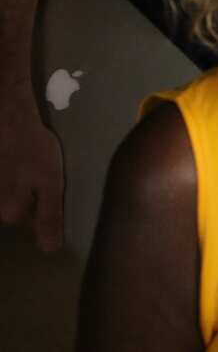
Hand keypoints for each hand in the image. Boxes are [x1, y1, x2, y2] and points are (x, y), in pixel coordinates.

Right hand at [0, 92, 64, 250]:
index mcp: (11, 212)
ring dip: (25, 187)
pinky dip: (16, 177)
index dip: (49, 210)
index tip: (56, 193)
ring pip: (13, 197)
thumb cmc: (34, 151)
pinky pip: (8, 184)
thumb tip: (49, 251)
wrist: (10, 120)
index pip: (35, 224)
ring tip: (33, 168)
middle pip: (21, 211)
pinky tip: (22, 163)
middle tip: (45, 176)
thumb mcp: (51, 184)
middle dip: (35, 199)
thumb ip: (50, 217)